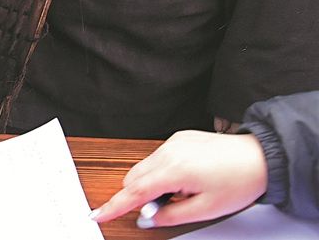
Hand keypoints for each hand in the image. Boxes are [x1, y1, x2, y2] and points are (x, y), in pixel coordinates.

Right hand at [90, 130, 267, 226]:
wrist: (260, 157)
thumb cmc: (239, 181)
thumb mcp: (207, 209)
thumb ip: (171, 215)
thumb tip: (148, 218)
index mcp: (174, 170)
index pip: (134, 192)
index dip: (114, 206)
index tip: (98, 213)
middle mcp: (168, 152)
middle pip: (133, 178)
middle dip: (137, 196)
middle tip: (161, 209)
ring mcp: (172, 142)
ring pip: (143, 167)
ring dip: (150, 184)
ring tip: (181, 194)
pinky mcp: (178, 138)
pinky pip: (156, 158)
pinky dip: (160, 172)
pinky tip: (184, 180)